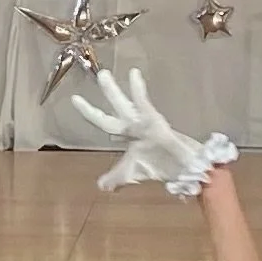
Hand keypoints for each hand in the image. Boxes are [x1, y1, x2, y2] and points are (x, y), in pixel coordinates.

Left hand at [70, 67, 234, 198]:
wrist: (185, 169)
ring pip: (123, 104)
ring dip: (112, 90)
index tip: (77, 100)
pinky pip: (143, 102)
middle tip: (98, 75)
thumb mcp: (131, 174)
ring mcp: (143, 122)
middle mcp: (133, 127)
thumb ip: (115, 178)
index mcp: (128, 137)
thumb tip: (101, 186)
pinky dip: (137, 89)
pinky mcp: (154, 120)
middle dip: (104, 95)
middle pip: (113, 110)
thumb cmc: (161, 168)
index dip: (91, 113)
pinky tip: (133, 74)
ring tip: (103, 74)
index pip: (106, 123)